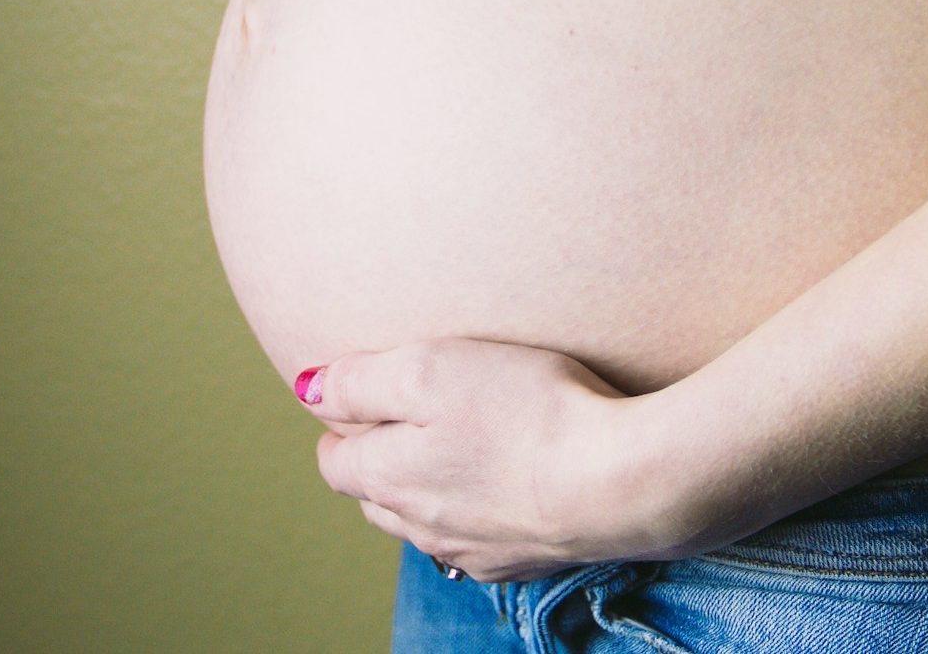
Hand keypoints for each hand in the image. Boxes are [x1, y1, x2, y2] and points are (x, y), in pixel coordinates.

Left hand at [293, 337, 685, 581]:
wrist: (620, 481)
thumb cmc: (525, 411)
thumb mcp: (427, 369)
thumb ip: (359, 381)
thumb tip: (307, 390)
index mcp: (388, 479)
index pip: (334, 462)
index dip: (343, 426)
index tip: (363, 400)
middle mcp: (421, 526)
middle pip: (376, 497)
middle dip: (380, 460)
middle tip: (406, 419)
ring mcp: (474, 550)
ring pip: (424, 522)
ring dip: (427, 490)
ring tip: (455, 451)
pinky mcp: (524, 559)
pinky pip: (478, 539)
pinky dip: (478, 511)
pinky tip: (505, 484)